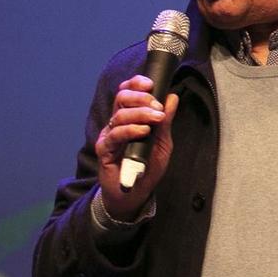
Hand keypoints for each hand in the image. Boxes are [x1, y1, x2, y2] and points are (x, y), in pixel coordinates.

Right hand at [95, 74, 177, 218]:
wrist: (135, 192)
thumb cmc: (148, 166)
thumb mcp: (163, 142)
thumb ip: (165, 121)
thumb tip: (172, 97)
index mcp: (130, 117)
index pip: (128, 92)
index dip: (136, 84)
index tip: (151, 83)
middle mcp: (117, 123)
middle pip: (121, 98)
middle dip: (141, 97)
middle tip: (157, 105)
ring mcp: (110, 135)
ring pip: (119, 114)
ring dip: (140, 113)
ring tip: (156, 118)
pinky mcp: (105, 149)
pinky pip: (115, 134)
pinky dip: (131, 129)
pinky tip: (144, 131)